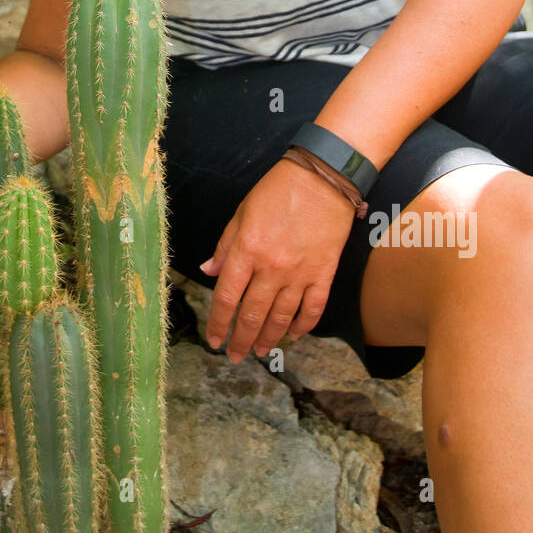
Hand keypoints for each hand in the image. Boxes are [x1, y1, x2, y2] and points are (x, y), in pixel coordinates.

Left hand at [200, 156, 355, 363]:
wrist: (323, 178)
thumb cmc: (279, 189)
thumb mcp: (242, 212)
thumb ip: (225, 246)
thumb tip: (208, 271)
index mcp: (247, 251)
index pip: (227, 297)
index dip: (218, 322)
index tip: (213, 339)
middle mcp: (271, 268)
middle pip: (252, 314)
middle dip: (241, 339)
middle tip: (234, 355)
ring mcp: (300, 273)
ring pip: (281, 317)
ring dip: (269, 338)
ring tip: (259, 350)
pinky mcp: (323, 273)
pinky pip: (312, 308)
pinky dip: (302, 325)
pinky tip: (293, 335)